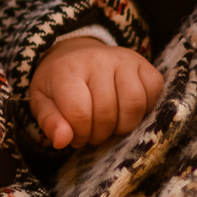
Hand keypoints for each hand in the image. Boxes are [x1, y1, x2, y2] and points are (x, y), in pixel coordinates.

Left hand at [30, 33, 163, 148]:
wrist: (75, 55)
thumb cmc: (58, 85)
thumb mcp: (42, 102)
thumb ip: (49, 122)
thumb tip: (62, 141)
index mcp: (67, 70)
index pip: (79, 113)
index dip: (79, 134)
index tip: (76, 135)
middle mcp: (97, 60)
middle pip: (107, 113)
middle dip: (100, 134)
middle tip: (93, 132)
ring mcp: (124, 59)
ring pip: (134, 104)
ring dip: (123, 126)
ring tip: (110, 125)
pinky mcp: (144, 63)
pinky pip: (153, 91)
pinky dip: (144, 109)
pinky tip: (127, 111)